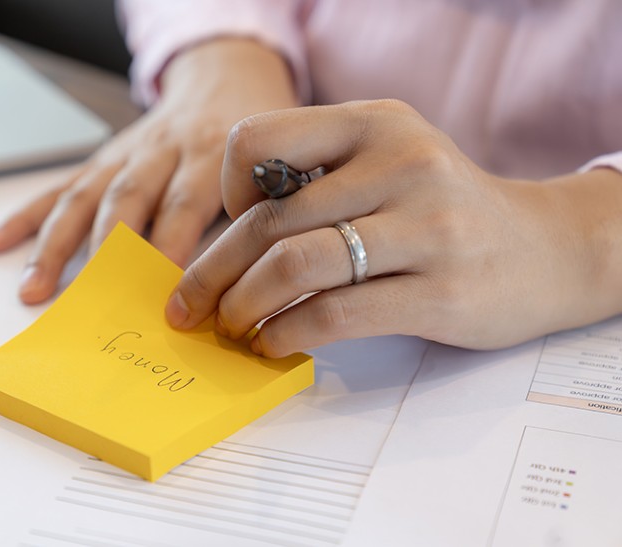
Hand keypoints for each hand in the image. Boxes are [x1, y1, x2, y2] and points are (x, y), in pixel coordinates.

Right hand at [0, 38, 296, 303]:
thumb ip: (248, 217)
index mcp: (209, 155)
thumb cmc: (251, 138)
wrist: (227, 76)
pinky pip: (62, 186)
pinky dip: (29, 215)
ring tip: (33, 288)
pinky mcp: (104, 156)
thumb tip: (232, 284)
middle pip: (126, 201)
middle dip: (106, 253)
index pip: (184, 206)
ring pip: (86, 197)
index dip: (171, 250)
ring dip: (56, 245)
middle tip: (90, 301)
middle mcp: (161, 151)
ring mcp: (126, 153)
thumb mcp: (265, 167)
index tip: (161, 295)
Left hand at [165, 100, 621, 355]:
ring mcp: (426, 227)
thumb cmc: (444, 209)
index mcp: (374, 122)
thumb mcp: (387, 163)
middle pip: (268, 218)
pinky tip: (272, 343)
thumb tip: (226, 243)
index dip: (226, 192)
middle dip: (213, 272)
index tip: (232, 232)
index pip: (256, 140)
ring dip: (243, 305)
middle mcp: (401, 163)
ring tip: (230, 327)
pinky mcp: (440, 292)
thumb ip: (317, 183)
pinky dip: (287, 333)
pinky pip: (337, 313)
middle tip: (189, 306)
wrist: (545, 248)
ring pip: (296, 265)